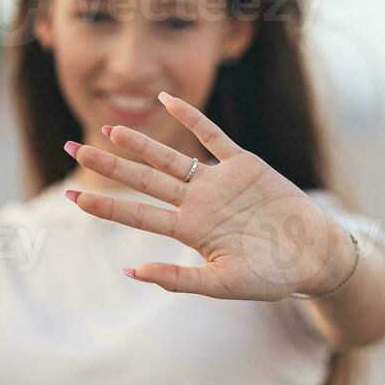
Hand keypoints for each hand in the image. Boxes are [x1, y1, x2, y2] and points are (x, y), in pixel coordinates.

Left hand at [63, 92, 349, 300]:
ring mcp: (219, 182)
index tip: (72, 197)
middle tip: (71, 146)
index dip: (105, 204)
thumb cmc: (271, 276)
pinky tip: (166, 100)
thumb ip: (180, 279)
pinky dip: (191, 118)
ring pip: (170, 158)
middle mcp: (197, 203)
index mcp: (189, 231)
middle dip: (107, 165)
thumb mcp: (223, 284)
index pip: (137, 214)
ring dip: (140, 143)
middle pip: (143, 180)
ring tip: (109, 127)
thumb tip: (132, 271)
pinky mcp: (244, 164)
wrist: (313, 255)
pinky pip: (213, 136)